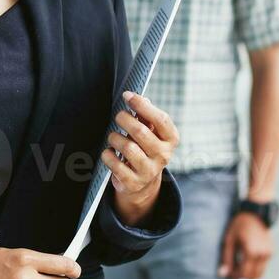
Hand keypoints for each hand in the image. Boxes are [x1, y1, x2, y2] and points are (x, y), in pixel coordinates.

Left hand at [103, 90, 178, 225]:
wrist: (143, 183)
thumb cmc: (145, 148)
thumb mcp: (151, 132)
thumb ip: (146, 116)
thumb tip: (140, 98)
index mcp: (171, 139)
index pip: (161, 119)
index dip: (142, 105)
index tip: (127, 95)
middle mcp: (164, 156)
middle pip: (141, 132)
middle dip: (124, 119)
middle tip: (118, 116)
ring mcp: (149, 171)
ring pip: (127, 147)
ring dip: (114, 138)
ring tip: (113, 137)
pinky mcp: (134, 183)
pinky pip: (115, 164)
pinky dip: (107, 155)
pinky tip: (109, 152)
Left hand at [218, 211, 272, 278]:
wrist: (255, 213)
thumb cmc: (239, 225)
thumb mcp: (229, 240)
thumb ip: (226, 258)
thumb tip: (222, 274)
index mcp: (252, 251)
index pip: (244, 273)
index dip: (234, 276)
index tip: (227, 272)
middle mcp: (263, 254)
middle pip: (253, 277)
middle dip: (242, 277)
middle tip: (233, 271)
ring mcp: (269, 253)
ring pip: (260, 274)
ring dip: (249, 274)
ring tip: (239, 266)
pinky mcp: (271, 252)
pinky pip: (262, 267)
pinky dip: (254, 268)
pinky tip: (245, 260)